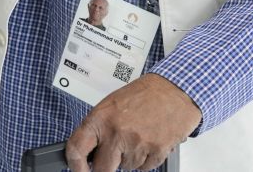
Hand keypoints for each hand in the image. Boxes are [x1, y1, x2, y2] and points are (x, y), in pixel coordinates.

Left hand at [66, 74, 200, 171]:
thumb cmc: (147, 93)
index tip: (79, 170)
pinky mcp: (156, 151)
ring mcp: (137, 143)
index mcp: (101, 117)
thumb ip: (100, 127)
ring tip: (140, 136)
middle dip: (107, 167)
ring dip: (131, 158)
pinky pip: (145, 168)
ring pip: (126, 168)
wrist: (177, 89)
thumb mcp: (113, 103)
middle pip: (102, 169)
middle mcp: (117, 132)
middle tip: (114, 157)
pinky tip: (151, 139)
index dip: (75, 165)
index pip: (76, 148)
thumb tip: (88, 152)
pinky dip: (147, 158)